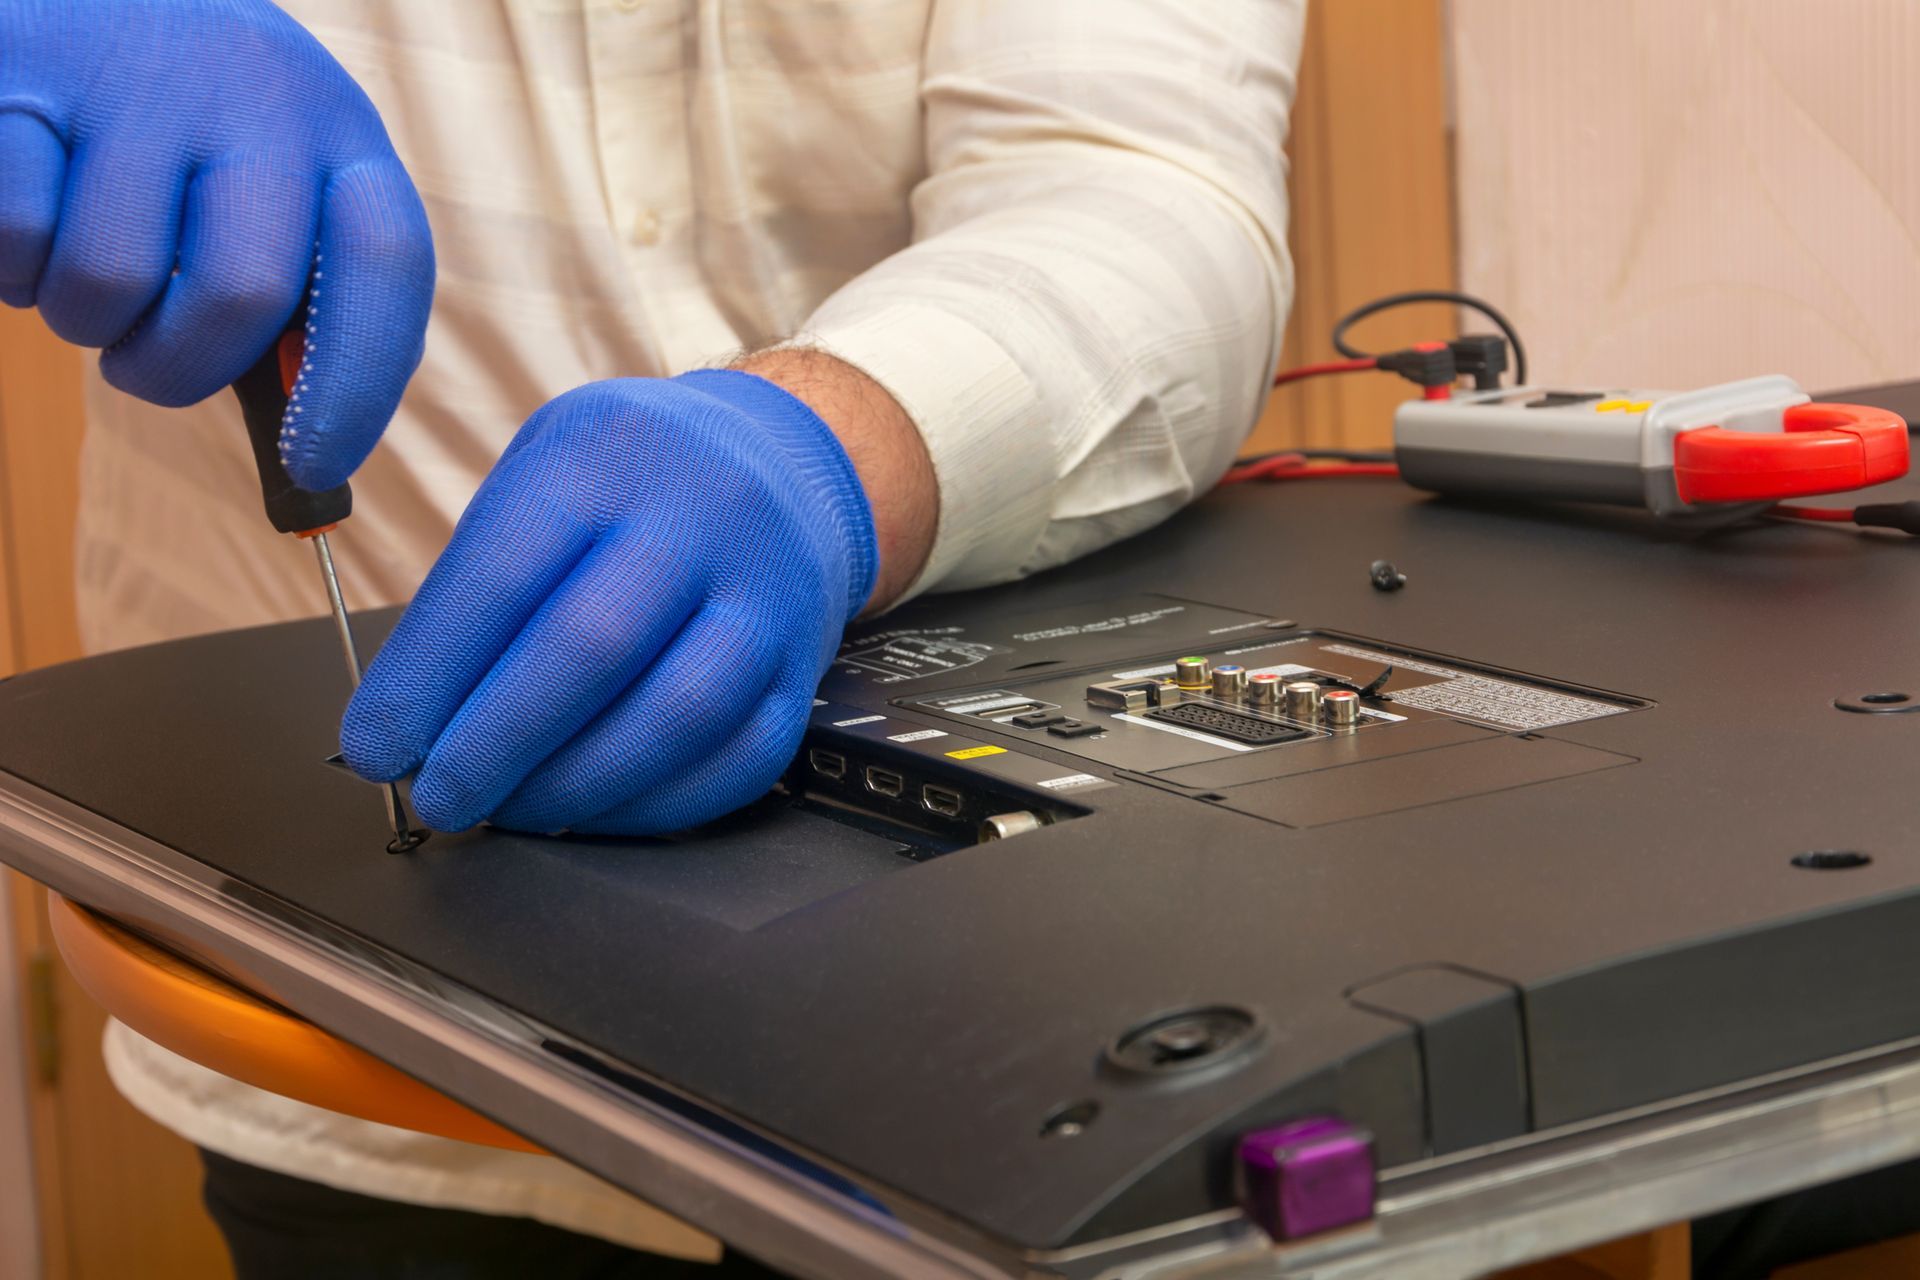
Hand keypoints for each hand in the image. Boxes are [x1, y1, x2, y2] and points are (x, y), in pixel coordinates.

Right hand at [0, 0, 432, 488]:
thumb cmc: (197, 137)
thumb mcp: (280, 192)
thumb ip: (309, 305)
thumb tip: (317, 454)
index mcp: (342, 137)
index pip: (385, 265)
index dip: (356, 384)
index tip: (315, 465)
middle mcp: (259, 93)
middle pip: (243, 293)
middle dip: (178, 367)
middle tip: (141, 365)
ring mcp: (141, 73)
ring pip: (109, 276)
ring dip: (82, 317)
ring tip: (85, 269)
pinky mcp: (26, 63)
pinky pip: (14, 227)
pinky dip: (9, 264)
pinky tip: (34, 218)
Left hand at [341, 370, 882, 835]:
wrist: (785, 466)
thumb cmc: (636, 480)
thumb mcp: (548, 465)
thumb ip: (482, 576)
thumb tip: (411, 718)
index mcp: (611, 453)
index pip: (505, 575)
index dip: (430, 677)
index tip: (378, 746)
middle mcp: (705, 515)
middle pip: (593, 646)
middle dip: (496, 744)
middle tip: (440, 796)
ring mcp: (769, 594)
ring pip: (678, 713)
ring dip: (577, 786)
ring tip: (513, 810)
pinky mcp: (806, 665)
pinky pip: (740, 759)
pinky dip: (655, 804)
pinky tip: (594, 810)